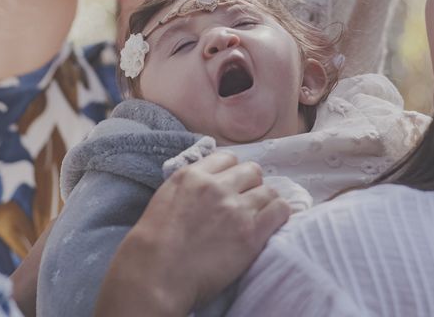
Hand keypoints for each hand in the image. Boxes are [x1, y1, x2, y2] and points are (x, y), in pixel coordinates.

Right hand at [94, 152, 289, 316]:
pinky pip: (280, 210)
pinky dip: (280, 213)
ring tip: (259, 215)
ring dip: (265, 201)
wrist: (156, 275)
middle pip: (252, 171)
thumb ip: (190, 184)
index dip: (233, 171)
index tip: (232, 184)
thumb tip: (208, 181)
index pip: (228, 158)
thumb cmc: (154, 243)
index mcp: (193, 175)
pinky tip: (274, 221)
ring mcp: (236, 208)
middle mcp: (217, 186)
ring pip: (268, 190)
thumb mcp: (167, 197)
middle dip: (251, 184)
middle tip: (246, 200)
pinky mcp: (251, 233)